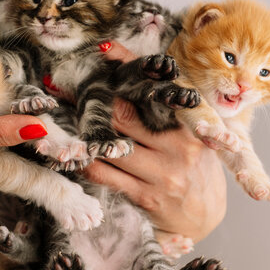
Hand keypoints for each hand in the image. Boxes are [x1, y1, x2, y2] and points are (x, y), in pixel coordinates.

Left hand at [86, 41, 226, 242]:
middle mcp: (177, 146)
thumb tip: (131, 66)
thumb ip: (168, 104)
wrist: (204, 218)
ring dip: (84, 130)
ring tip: (65, 116)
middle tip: (70, 88)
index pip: (157, 87)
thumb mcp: (191, 131)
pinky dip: (85, 160)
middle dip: (94, 100)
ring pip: (110, 144)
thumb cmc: (196, 167)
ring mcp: (161, 173)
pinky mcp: (145, 196)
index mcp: (190, 124)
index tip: (104, 51)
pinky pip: (104, 174)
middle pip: (124, 114)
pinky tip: (75, 152)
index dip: (128, 66)